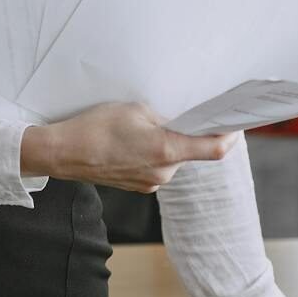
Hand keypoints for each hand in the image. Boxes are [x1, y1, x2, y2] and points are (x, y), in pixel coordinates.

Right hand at [20, 101, 236, 191]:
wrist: (63, 154)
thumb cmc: (95, 127)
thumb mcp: (134, 110)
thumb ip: (164, 117)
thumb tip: (178, 123)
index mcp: (166, 150)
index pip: (214, 149)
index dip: (229, 136)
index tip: (233, 124)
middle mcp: (164, 172)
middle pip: (191, 151)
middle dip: (186, 134)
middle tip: (171, 115)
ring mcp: (151, 182)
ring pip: (172, 159)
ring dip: (166, 144)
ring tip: (139, 130)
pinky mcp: (139, 186)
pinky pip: (156, 167)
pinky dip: (151, 154)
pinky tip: (129, 144)